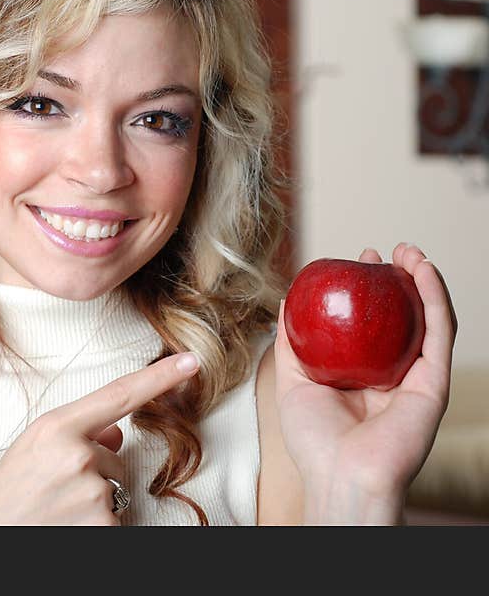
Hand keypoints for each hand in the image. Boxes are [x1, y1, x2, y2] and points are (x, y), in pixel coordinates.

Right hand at [0, 352, 199, 524]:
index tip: (191, 361)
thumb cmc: (2, 496)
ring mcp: (92, 492)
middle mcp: (78, 454)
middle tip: (51, 491)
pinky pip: (115, 521)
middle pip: (116, 457)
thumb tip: (117, 433)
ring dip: (93, 502)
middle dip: (93, 473)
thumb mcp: (32, 451)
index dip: (160, 377)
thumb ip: (75, 434)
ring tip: (53, 511)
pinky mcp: (103, 526)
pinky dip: (94, 527)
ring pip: (115, 490)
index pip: (119, 395)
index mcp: (55, 427)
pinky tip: (64, 527)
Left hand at [274, 243, 456, 523]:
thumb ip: (291, 343)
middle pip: (402, 317)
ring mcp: (415, 377)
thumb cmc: (312, 439)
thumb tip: (285, 301)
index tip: (355, 262)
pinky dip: (436, 298)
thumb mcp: (291, 380)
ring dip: (423, 280)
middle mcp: (392, 373)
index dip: (366, 291)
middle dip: (396, 280)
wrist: (338, 475)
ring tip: (408, 251)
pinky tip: (425, 271)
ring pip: (428, 319)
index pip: (371, 323)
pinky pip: (440, 333)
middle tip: (381, 252)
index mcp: (362, 374)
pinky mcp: (434, 383)